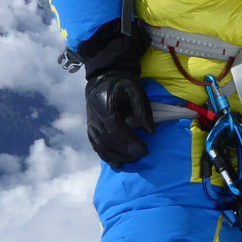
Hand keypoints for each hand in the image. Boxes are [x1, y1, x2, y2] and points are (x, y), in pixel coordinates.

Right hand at [78, 21, 155, 166]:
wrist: (103, 77)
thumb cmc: (122, 82)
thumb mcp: (135, 88)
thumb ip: (142, 109)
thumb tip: (151, 132)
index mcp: (105, 105)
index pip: (116, 129)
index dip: (129, 142)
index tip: (144, 150)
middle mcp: (94, 117)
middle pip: (108, 140)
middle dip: (125, 152)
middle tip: (141, 157)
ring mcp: (91, 124)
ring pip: (101, 146)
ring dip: (117, 157)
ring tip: (132, 161)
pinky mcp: (90, 129)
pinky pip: (96, 146)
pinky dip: (106, 156)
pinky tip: (117, 164)